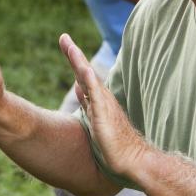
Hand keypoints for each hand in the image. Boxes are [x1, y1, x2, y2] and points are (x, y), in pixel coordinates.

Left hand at [59, 33, 148, 178]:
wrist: (132, 158)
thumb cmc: (114, 143)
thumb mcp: (95, 118)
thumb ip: (88, 102)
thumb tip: (78, 86)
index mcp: (98, 99)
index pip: (83, 75)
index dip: (74, 60)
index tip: (66, 44)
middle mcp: (101, 97)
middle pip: (84, 71)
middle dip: (73, 53)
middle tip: (63, 37)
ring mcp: (104, 104)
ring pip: (89, 78)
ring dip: (79, 62)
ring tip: (70, 47)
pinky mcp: (105, 114)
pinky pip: (96, 94)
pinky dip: (90, 80)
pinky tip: (82, 69)